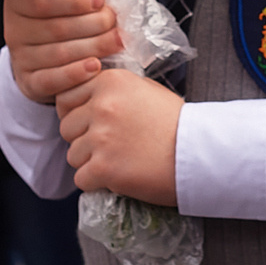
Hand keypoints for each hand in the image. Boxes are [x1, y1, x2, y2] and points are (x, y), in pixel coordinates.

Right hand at [5, 0, 123, 104]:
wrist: (50, 60)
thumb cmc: (67, 21)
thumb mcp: (77, 0)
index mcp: (20, 0)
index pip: (43, 0)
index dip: (73, 1)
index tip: (100, 0)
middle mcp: (14, 28)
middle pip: (55, 28)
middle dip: (92, 24)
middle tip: (116, 23)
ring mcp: (19, 58)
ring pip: (57, 53)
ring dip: (92, 47)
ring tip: (118, 42)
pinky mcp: (29, 82)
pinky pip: (51, 80)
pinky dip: (75, 74)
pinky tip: (95, 66)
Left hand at [55, 68, 181, 201]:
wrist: (200, 153)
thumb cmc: (176, 122)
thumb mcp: (143, 90)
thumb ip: (111, 90)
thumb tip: (81, 100)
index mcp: (109, 81)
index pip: (65, 98)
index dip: (77, 114)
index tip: (94, 124)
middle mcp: (101, 105)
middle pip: (66, 128)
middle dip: (83, 139)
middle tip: (110, 146)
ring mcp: (101, 137)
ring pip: (73, 155)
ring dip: (90, 162)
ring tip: (120, 161)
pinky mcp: (103, 168)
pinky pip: (81, 179)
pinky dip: (97, 183)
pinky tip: (120, 176)